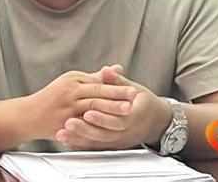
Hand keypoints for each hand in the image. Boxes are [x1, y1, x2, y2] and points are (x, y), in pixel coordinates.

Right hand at [28, 69, 136, 139]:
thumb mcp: (72, 82)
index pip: (98, 82)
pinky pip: (83, 123)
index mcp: (73, 79)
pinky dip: (97, 124)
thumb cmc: (53, 97)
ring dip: (111, 108)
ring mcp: (66, 106)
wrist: (28, 115)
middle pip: (98, 92)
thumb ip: (96, 77)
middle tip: (133, 98)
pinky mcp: (63, 121)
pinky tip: (110, 127)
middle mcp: (70, 91)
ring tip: (127, 111)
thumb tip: (117, 68)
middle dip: (117, 95)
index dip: (116, 86)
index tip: (132, 89)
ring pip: (92, 106)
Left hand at [55, 67, 171, 149]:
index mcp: (135, 115)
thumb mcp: (134, 89)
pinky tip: (68, 141)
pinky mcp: (113, 146)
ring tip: (62, 133)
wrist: (155, 121)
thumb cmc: (143, 101)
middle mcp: (128, 131)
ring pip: (99, 143)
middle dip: (86, 129)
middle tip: (68, 123)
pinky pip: (96, 148)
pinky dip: (81, 145)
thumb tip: (106, 70)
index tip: (87, 112)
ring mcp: (120, 141)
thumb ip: (117, 81)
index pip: (119, 119)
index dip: (103, 117)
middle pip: (106, 133)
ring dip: (79, 139)